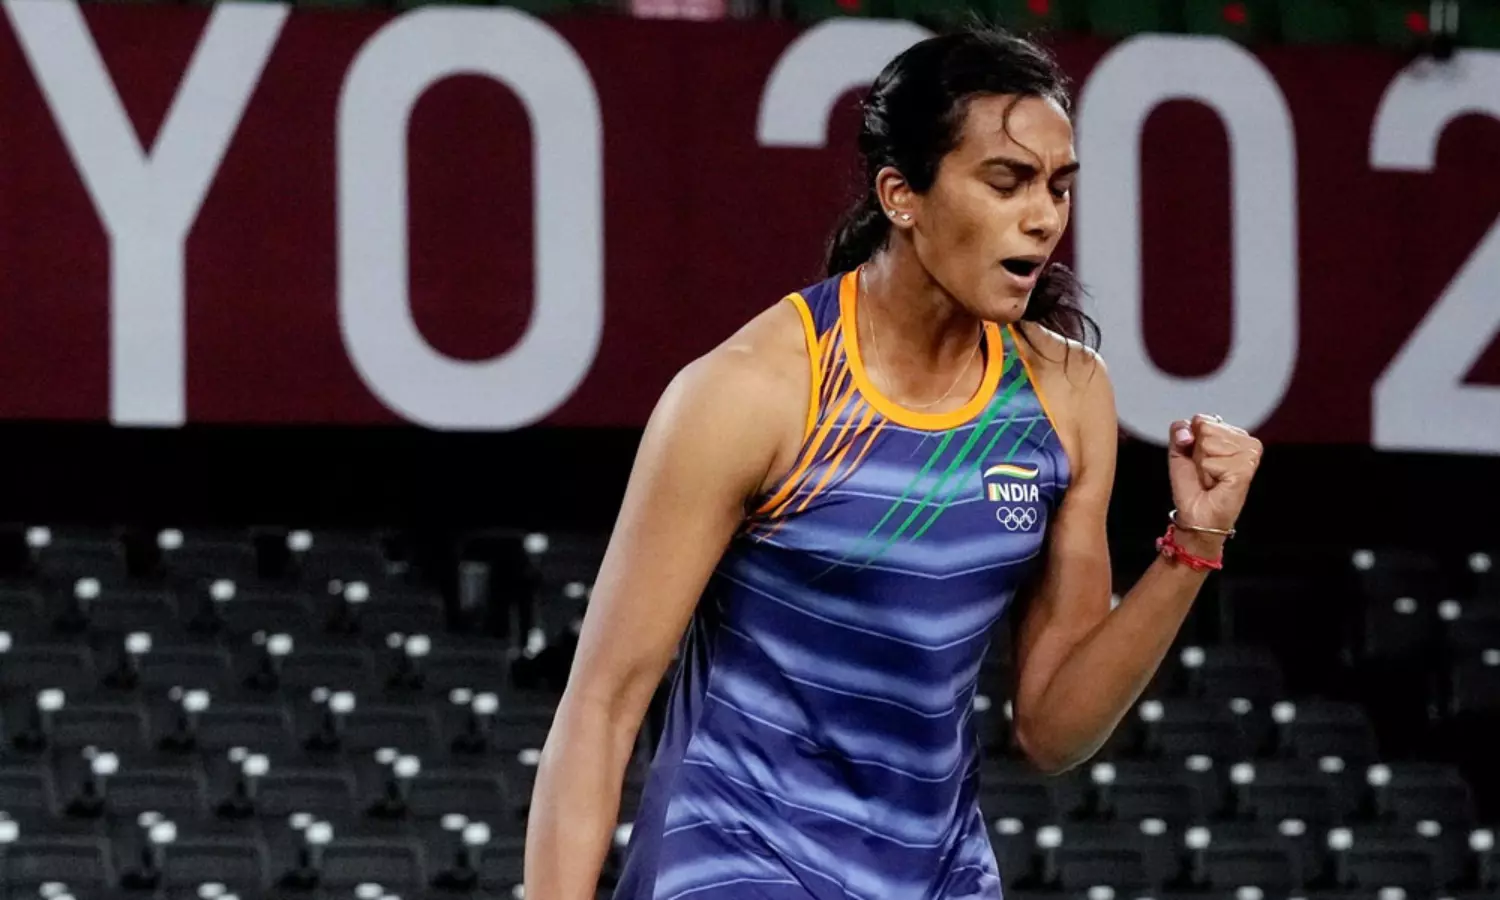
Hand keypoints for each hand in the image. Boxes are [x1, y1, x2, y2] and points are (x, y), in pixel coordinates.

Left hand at [1167, 414, 1262, 555]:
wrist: (1197, 514)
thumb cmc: (1193, 486)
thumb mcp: (1179, 451)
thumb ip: (1179, 431)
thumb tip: (1187, 430)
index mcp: (1232, 434)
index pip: (1203, 419)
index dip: (1192, 441)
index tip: (1200, 459)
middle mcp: (1245, 441)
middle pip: (1206, 428)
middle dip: (1198, 452)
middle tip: (1206, 470)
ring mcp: (1249, 455)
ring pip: (1209, 443)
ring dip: (1203, 463)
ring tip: (1212, 477)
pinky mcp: (1246, 469)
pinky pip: (1212, 461)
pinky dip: (1208, 473)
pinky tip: (1218, 482)